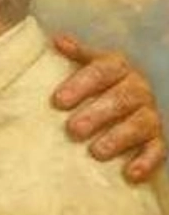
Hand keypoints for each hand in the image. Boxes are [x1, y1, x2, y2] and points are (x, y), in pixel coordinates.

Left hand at [52, 33, 165, 182]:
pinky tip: (131, 174)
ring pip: (140, 124)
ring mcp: (149, 114)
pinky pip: (158, 150)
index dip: (81, 84)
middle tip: (73, 129)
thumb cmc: (96, 86)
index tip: (57, 101)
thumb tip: (57, 39)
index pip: (103, 70)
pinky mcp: (156, 140)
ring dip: (119, 138)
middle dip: (98, 113)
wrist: (125, 105)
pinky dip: (146, 162)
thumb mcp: (88, 67)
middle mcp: (138, 89)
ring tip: (96, 152)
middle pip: (122, 98)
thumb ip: (76, 55)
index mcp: (119, 68)